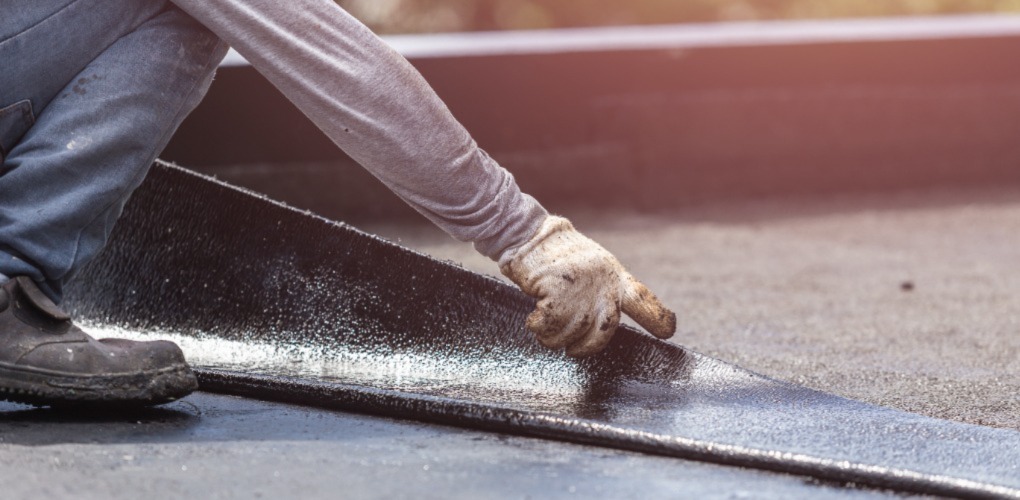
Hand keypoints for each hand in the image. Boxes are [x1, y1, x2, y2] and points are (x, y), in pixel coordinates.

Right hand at [498, 215, 675, 356]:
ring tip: (544, 328)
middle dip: (588, 346)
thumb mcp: (590, 268)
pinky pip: (550, 325)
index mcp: (613, 275)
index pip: (641, 298)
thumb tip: (602, 324)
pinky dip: (538, 328)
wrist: (529, 235)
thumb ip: (602, 291)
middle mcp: (602, 280)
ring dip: (554, 338)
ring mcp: (581, 285)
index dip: (656, 316)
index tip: (667, 331)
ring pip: (573, 331)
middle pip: (606, 328)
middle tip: (573, 350)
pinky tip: (533, 320)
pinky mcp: (557, 288)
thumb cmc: (556, 257)